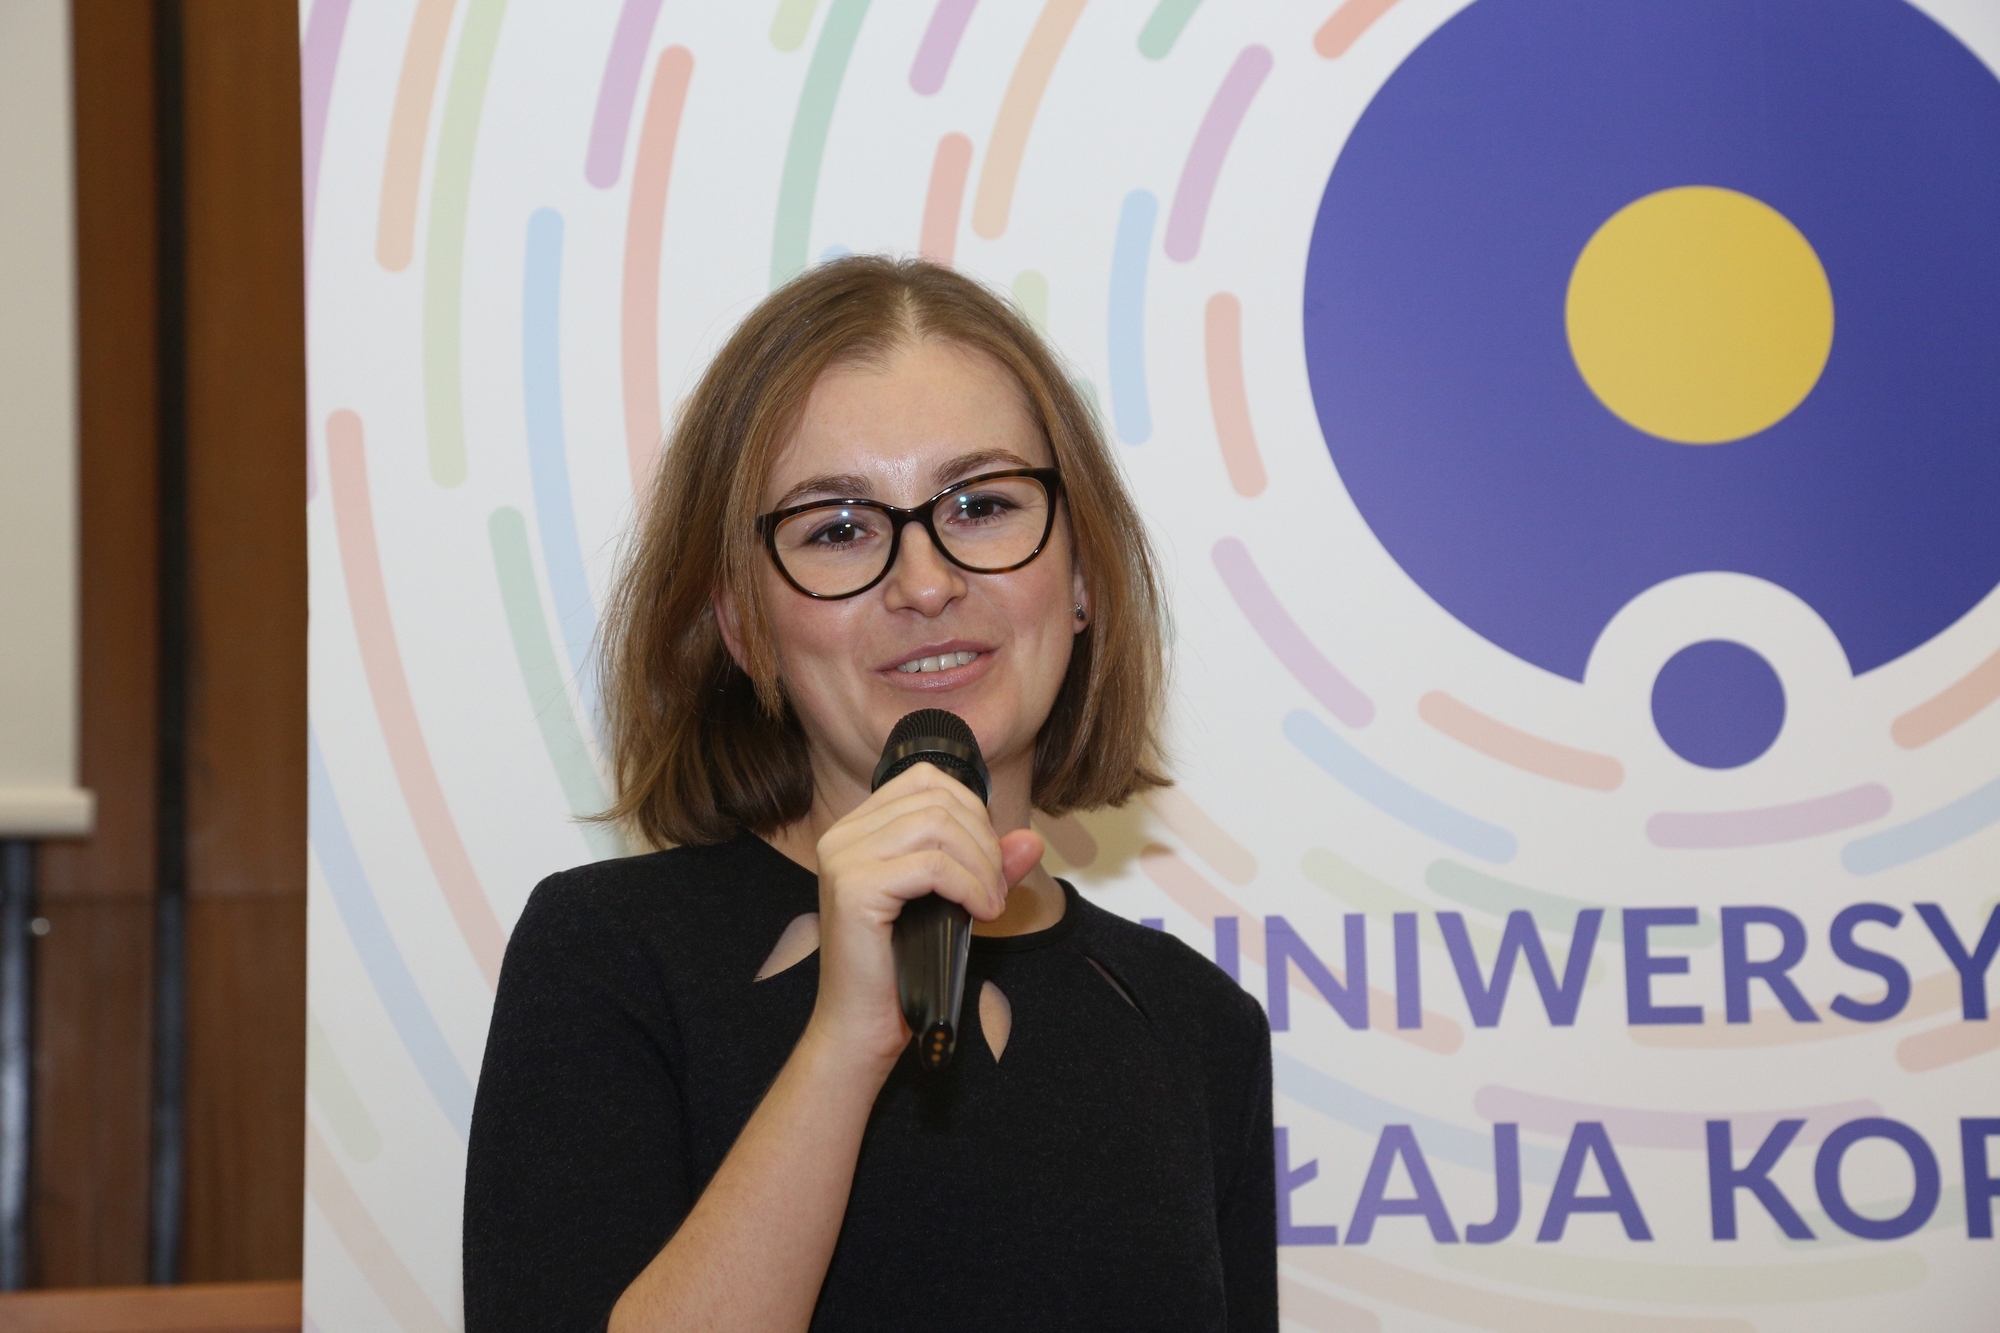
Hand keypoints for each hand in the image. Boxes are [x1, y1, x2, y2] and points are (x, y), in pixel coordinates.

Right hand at [804, 764, 1043, 1068]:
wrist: (862, 1025)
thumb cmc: (902, 966)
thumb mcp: (952, 903)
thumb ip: (988, 867)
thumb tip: (1031, 839)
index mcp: (857, 829)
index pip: (926, 779)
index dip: (972, 810)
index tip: (988, 860)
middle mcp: (842, 835)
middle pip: (937, 799)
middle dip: (984, 840)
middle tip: (995, 889)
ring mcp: (843, 859)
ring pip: (938, 826)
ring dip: (981, 865)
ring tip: (989, 904)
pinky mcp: (855, 889)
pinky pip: (933, 866)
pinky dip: (970, 887)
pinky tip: (979, 914)